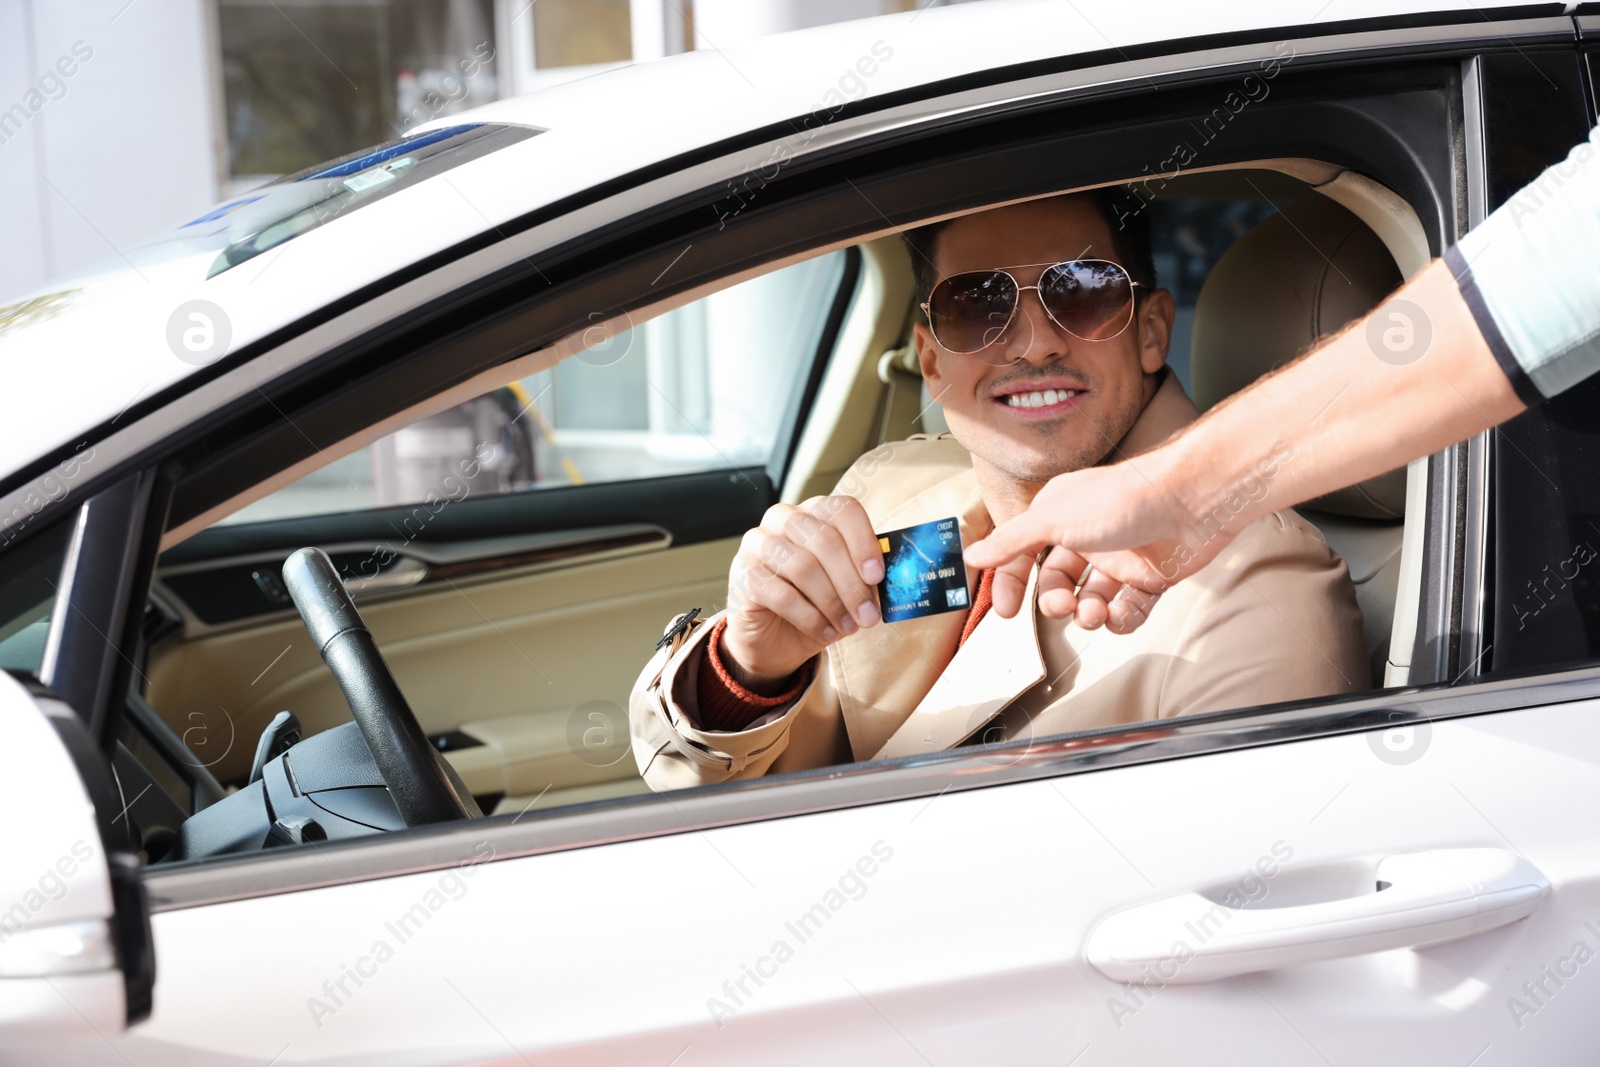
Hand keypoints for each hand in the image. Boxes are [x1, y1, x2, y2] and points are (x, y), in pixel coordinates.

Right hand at [721, 496, 884, 689]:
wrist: (774, 637)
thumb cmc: (816, 603)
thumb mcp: (847, 587)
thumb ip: (865, 576)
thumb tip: (889, 581)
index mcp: (815, 511)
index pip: (843, 510)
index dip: (864, 543)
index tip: (877, 576)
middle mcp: (784, 518)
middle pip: (825, 540)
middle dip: (852, 584)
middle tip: (869, 616)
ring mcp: (758, 543)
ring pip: (803, 566)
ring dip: (832, 603)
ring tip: (848, 628)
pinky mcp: (744, 574)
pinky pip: (781, 594)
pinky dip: (810, 618)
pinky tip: (825, 633)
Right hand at [964, 458, 1224, 631]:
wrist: (1191, 501)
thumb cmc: (1123, 498)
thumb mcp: (1052, 518)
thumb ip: (1011, 541)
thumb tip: (973, 555)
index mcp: (1059, 515)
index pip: (1023, 553)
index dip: (1012, 582)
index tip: (1006, 609)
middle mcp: (1088, 536)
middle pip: (1057, 581)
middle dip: (1056, 601)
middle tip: (1063, 607)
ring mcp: (1119, 558)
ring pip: (1091, 599)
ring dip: (1089, 613)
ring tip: (1094, 612)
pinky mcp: (1149, 577)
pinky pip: (1128, 609)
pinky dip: (1121, 618)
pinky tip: (1118, 615)